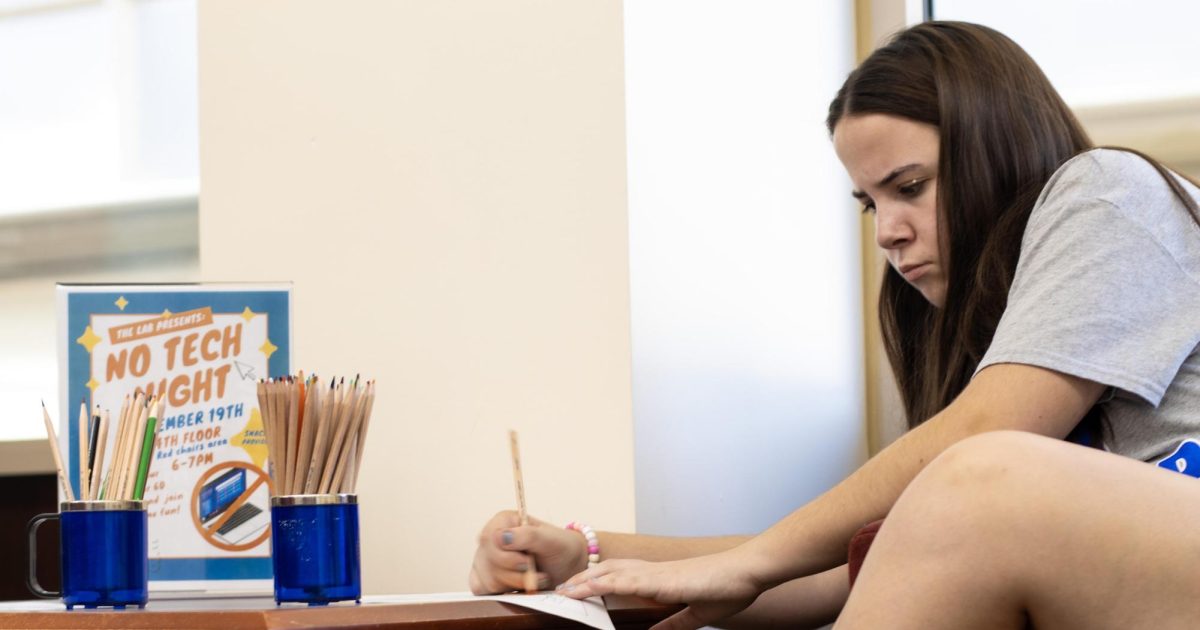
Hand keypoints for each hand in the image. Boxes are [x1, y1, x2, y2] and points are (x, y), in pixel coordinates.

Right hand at [468, 511, 587, 593]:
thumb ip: (528, 535)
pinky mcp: (485, 577)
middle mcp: (491, 538)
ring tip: (533, 579)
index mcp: (504, 521)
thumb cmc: (560, 549)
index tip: (528, 561)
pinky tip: (516, 588)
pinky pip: (481, 589)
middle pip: (488, 562)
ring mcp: (485, 558)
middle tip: (535, 571)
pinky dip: (501, 593)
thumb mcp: (551, 540)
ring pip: (488, 579)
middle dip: (515, 573)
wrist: (566, 567)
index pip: (489, 539)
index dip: (508, 556)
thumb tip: (501, 537)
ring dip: (515, 585)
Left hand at [556, 552, 761, 629]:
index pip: (618, 578)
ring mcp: (656, 573)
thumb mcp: (694, 614)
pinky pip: (627, 581)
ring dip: (585, 582)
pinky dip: (605, 585)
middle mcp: (652, 571)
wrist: (747, 573)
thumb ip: (672, 623)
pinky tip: (589, 589)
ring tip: (563, 591)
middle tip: (559, 592)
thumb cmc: (725, 588)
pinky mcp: (663, 579)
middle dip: (582, 582)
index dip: (595, 583)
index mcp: (658, 579)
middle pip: (607, 572)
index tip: (575, 592)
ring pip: (611, 574)